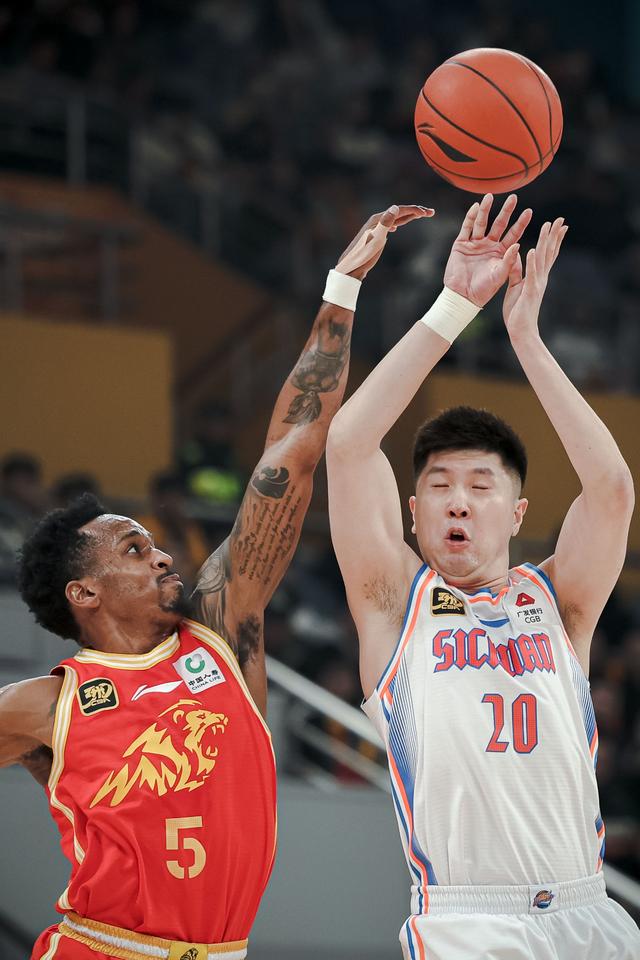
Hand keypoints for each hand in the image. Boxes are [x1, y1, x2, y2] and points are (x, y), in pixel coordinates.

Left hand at [336, 204, 433, 279]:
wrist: (351, 268)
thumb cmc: (363, 256)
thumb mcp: (376, 239)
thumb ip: (386, 222)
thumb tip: (396, 207)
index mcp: (378, 220)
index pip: (400, 210)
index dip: (415, 210)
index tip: (428, 213)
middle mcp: (377, 221)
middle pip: (399, 212)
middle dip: (415, 211)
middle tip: (431, 212)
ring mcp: (376, 229)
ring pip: (395, 219)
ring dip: (409, 217)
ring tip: (421, 215)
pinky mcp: (375, 237)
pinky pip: (389, 227)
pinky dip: (397, 224)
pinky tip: (396, 228)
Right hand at [443, 194, 531, 306]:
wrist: (463, 296)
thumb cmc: (484, 290)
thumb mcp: (500, 275)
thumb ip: (508, 260)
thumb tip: (518, 244)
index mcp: (501, 252)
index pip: (513, 234)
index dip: (521, 223)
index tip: (529, 211)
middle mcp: (489, 245)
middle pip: (499, 224)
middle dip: (506, 211)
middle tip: (514, 198)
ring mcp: (475, 244)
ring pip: (482, 223)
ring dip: (485, 210)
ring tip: (490, 196)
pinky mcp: (461, 245)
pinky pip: (466, 228)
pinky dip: (470, 217)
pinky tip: (475, 207)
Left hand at [503, 217, 567, 339]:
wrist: (521, 330)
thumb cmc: (518, 311)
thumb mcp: (515, 287)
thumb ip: (517, 273)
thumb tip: (518, 258)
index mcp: (537, 277)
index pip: (548, 255)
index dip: (553, 240)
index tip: (559, 225)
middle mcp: (541, 278)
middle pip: (549, 252)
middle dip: (554, 235)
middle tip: (560, 219)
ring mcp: (537, 283)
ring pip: (542, 259)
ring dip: (545, 242)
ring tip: (548, 226)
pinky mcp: (530, 291)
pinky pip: (530, 273)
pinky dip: (532, 261)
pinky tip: (533, 249)